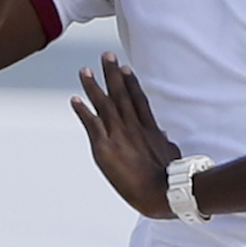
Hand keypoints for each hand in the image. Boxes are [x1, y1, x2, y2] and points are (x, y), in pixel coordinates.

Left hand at [70, 53, 181, 217]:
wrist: (162, 190)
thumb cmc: (171, 178)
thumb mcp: (171, 154)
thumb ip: (164, 143)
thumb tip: (164, 137)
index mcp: (149, 128)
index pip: (138, 99)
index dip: (131, 82)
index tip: (126, 68)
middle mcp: (133, 127)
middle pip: (120, 94)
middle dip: (113, 74)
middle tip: (106, 56)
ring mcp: (118, 136)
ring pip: (104, 104)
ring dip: (93, 86)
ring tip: (85, 71)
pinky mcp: (105, 148)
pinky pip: (91, 125)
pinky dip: (83, 111)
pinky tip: (74, 99)